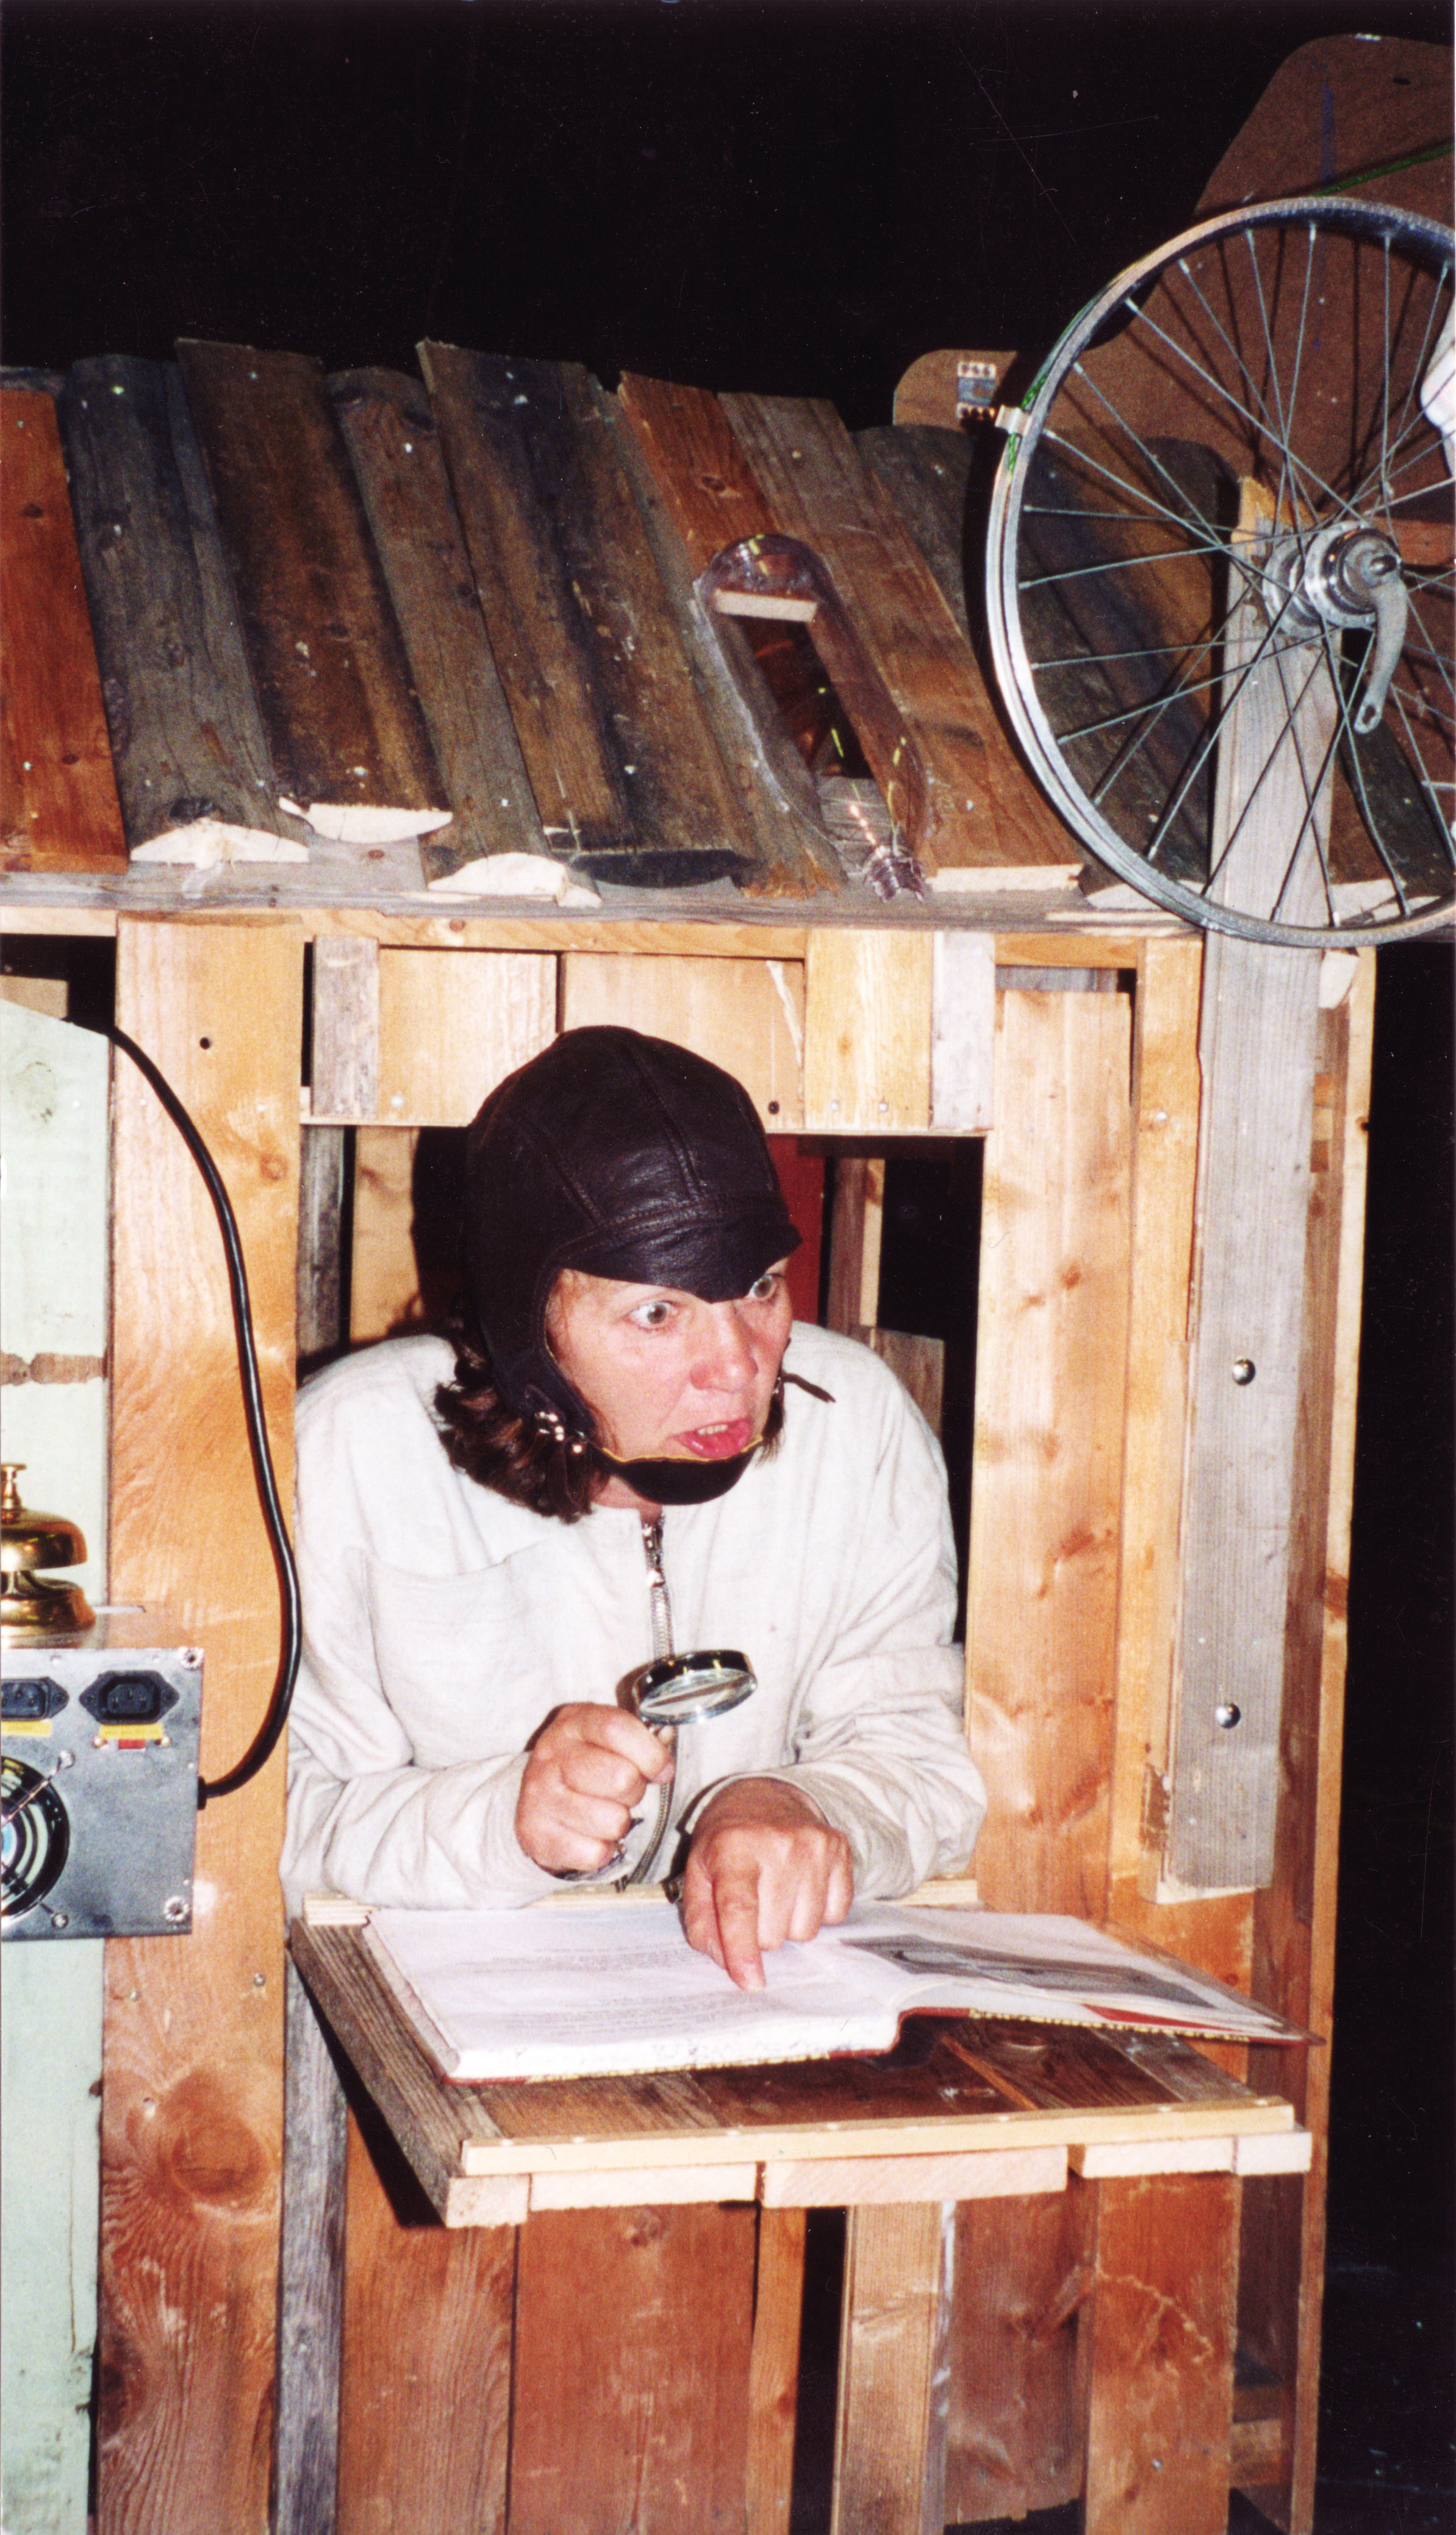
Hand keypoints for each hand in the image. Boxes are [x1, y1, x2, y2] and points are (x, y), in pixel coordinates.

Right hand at [515, 1703, 672, 1875]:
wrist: (536, 1803)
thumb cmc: (586, 1765)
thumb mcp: (606, 1739)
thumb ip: (640, 1737)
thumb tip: (666, 1737)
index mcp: (572, 1723)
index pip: (617, 1728)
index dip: (650, 1752)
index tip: (662, 1770)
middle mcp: (551, 1756)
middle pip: (622, 1778)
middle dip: (635, 1791)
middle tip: (625, 1792)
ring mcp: (540, 1797)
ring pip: (613, 1821)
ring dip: (619, 1823)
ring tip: (604, 1812)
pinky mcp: (537, 1836)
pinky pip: (596, 1853)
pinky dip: (603, 1850)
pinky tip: (590, 1835)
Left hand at [680, 1779, 853, 1990]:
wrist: (766, 1795)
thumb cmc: (728, 1841)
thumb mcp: (698, 1871)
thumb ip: (702, 1920)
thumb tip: (725, 1961)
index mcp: (732, 1847)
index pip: (739, 1908)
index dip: (742, 1949)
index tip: (750, 1982)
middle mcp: (777, 1844)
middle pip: (772, 1932)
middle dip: (759, 1932)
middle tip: (754, 1901)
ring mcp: (814, 1846)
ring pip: (805, 1931)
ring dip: (788, 1923)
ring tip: (777, 1890)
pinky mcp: (839, 1849)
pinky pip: (834, 1915)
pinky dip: (817, 1911)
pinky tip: (801, 1884)